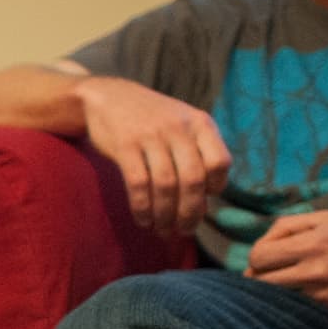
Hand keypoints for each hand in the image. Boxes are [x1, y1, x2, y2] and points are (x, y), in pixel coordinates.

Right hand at [77, 76, 231, 236]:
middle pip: (193, 179)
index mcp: (200, 123)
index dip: (216, 188)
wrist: (107, 97)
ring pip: (166, 185)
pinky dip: (142, 208)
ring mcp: (151, 135)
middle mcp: (178, 128)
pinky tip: (143, 220)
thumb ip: (197, 153)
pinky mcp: (125, 145)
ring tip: (163, 231)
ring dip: (165, 215)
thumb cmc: (150, 119)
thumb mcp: (182, 124)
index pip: (220, 162)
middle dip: (190, 212)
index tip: (204, 201)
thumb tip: (206, 200)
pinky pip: (138, 184)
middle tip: (184, 231)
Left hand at [244, 210, 327, 314]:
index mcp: (313, 241)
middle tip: (268, 276)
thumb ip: (289, 225)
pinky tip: (298, 300)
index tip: (266, 259)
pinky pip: (297, 313)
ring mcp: (323, 295)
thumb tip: (260, 242)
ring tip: (280, 289)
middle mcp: (315, 269)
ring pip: (274, 300)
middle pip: (260, 281)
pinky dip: (291, 307)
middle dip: (258, 278)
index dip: (256, 258)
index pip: (258, 255)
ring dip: (271, 295)